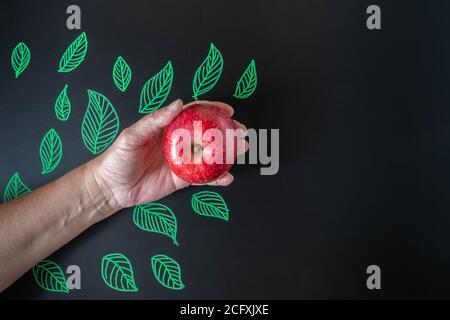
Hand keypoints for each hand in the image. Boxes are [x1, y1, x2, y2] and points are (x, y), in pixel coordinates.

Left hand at [87, 99, 244, 209]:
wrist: (111, 188)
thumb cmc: (118, 158)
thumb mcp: (132, 136)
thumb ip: (154, 121)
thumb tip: (177, 104)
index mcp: (168, 128)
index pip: (194, 115)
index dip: (211, 110)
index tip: (227, 111)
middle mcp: (178, 143)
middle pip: (207, 134)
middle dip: (226, 132)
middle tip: (241, 132)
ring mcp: (182, 162)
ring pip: (209, 155)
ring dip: (226, 153)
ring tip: (241, 150)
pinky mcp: (181, 180)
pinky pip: (202, 178)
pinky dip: (216, 178)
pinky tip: (227, 178)